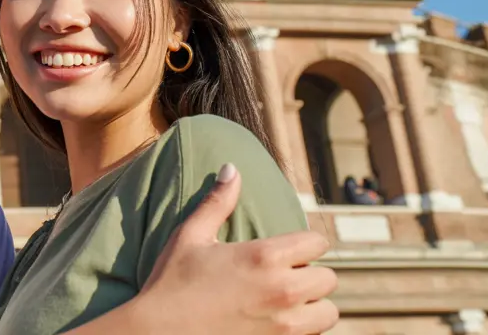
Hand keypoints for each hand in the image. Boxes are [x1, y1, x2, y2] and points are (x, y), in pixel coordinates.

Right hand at [129, 163, 338, 334]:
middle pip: (329, 279)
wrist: (158, 334)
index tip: (290, 248)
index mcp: (264, 257)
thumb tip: (232, 168)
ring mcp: (284, 326)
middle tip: (287, 275)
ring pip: (328, 313)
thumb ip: (217, 202)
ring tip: (290, 302)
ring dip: (314, 306)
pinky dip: (303, 330)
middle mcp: (282, 291)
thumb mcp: (190, 236)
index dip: (305, 243)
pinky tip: (278, 323)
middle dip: (311, 274)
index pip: (317, 242)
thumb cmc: (171, 282)